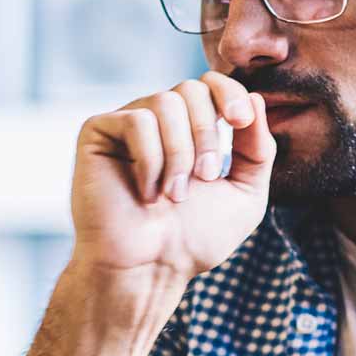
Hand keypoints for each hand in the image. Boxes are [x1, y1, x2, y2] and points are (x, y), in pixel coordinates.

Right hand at [69, 73, 275, 286]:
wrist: (150, 270)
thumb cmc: (193, 241)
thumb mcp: (245, 195)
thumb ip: (258, 149)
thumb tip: (256, 97)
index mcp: (189, 130)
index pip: (210, 85)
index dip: (230, 93)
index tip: (241, 122)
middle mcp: (157, 122)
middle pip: (190, 89)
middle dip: (206, 133)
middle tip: (205, 178)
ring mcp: (125, 126)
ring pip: (165, 102)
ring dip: (180, 153)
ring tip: (174, 194)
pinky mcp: (97, 133)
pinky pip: (136, 122)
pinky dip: (150, 160)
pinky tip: (146, 192)